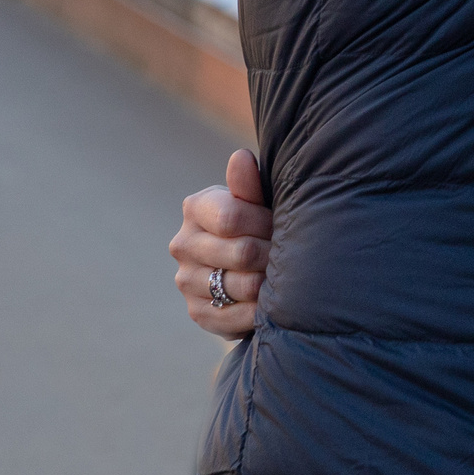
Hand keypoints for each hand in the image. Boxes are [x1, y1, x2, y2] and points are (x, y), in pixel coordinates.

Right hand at [172, 148, 272, 339]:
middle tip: (290, 252)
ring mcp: (186, 281)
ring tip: (284, 274)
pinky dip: (261, 310)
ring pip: (241, 286)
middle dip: (274, 253)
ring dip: (271, 282)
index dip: (266, 224)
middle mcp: (183, 244)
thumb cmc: (264, 221)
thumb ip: (250, 183)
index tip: (281, 224)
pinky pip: (235, 317)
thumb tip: (240, 157)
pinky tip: (272, 300)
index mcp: (196, 208)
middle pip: (241, 253)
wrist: (260, 262)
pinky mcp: (198, 312)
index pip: (231, 218)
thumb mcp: (261, 200)